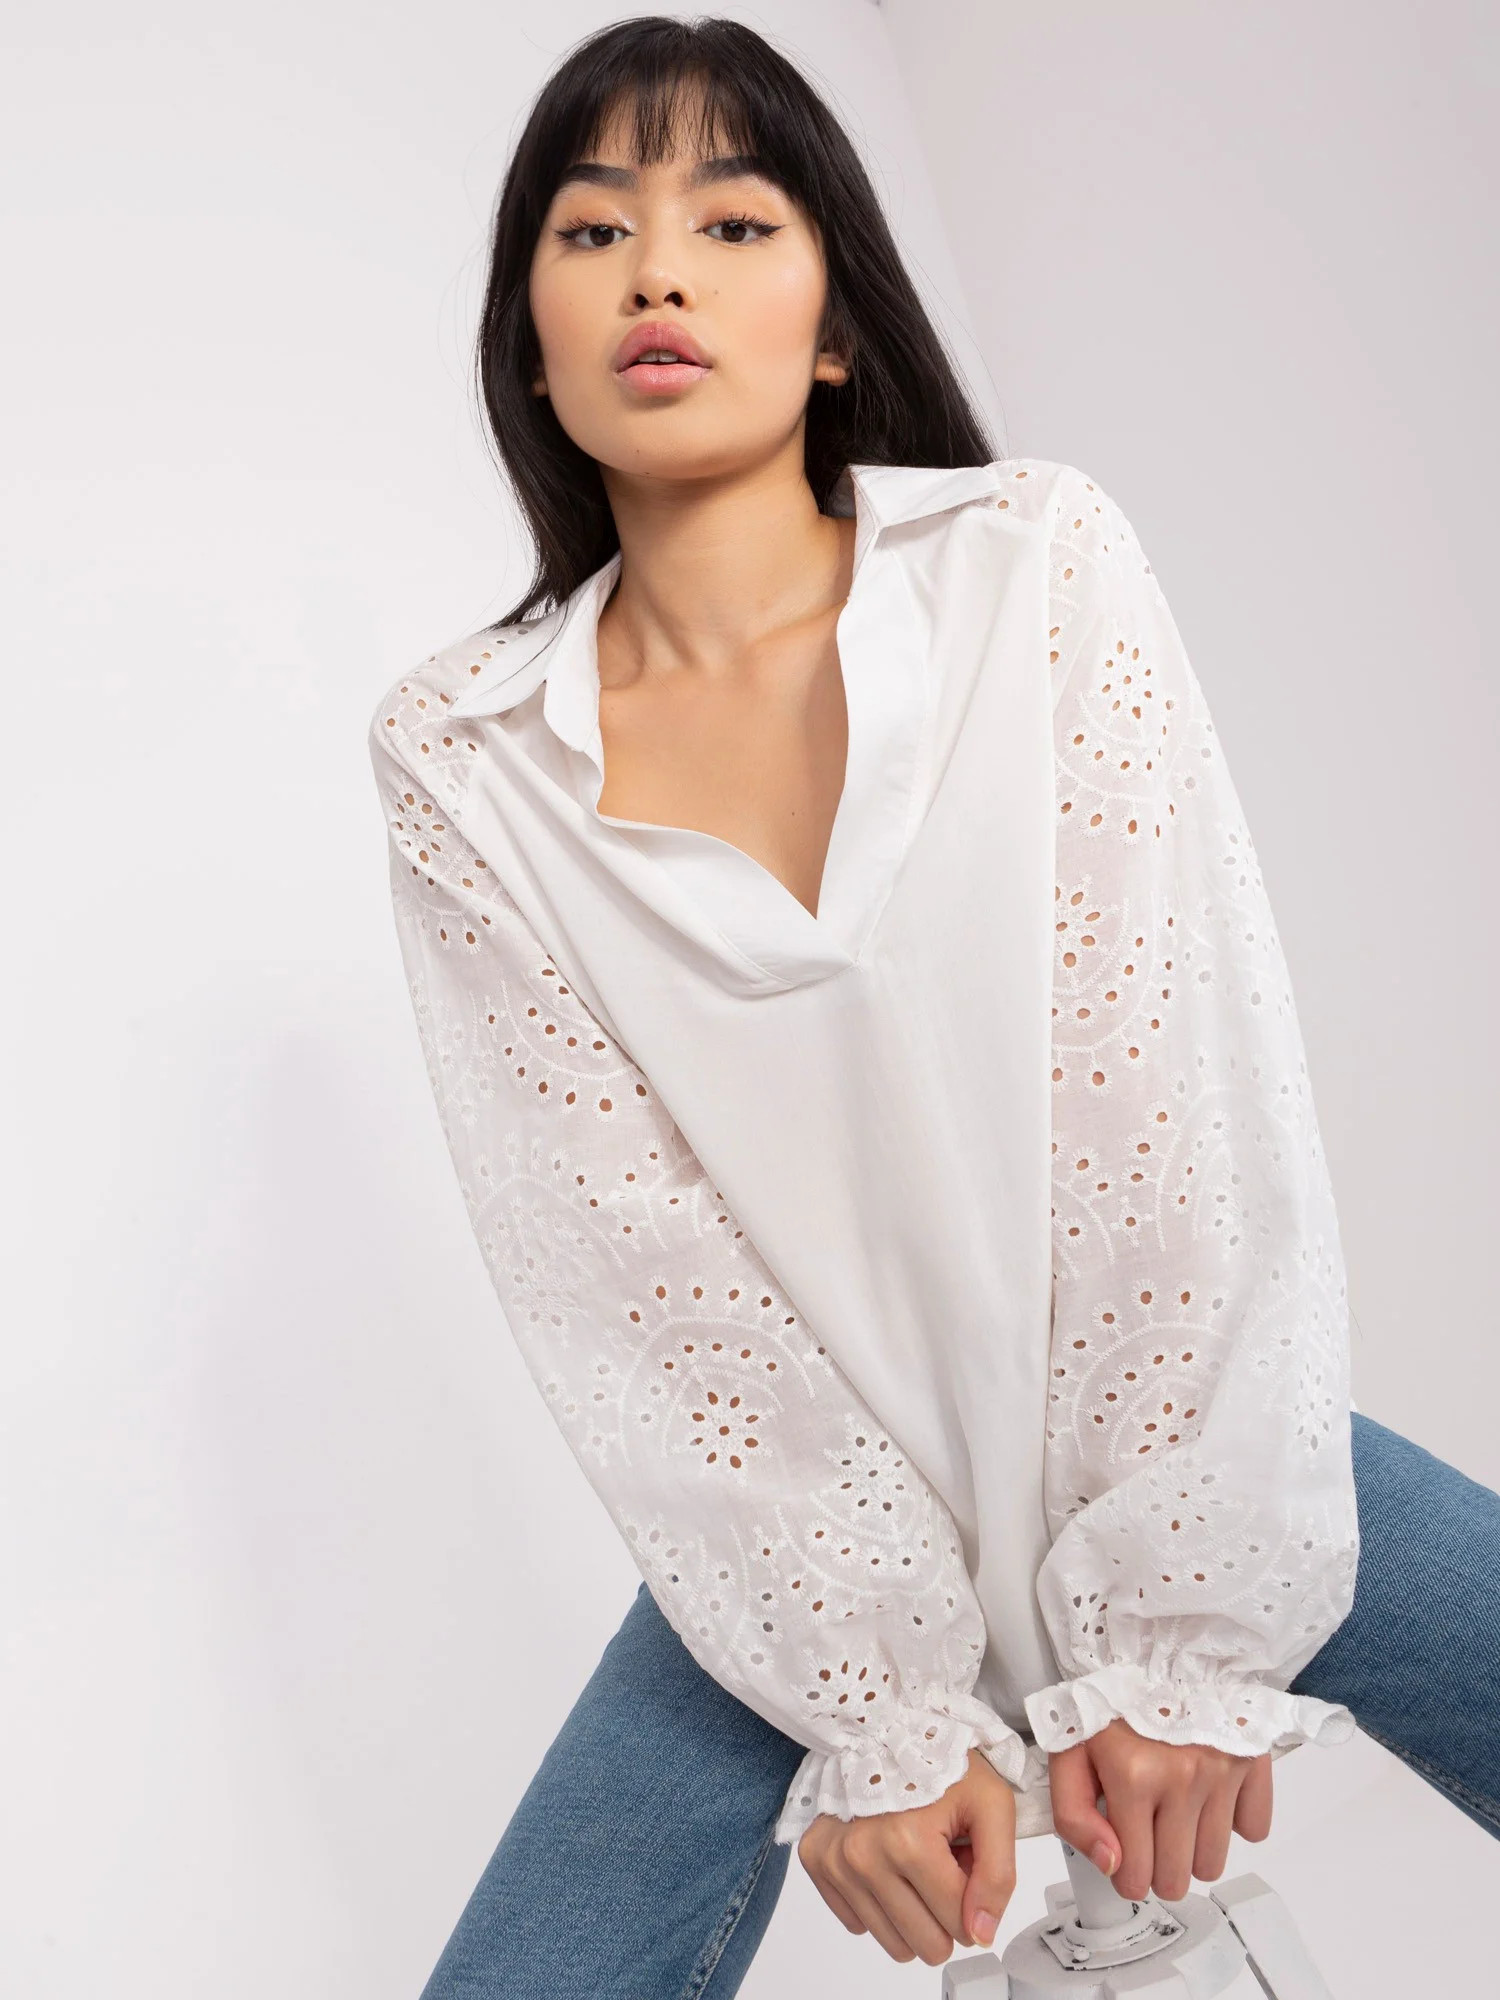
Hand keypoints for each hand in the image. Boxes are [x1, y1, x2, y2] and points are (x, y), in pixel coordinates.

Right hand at [796, 1746, 1015, 1963]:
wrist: (886, 1724)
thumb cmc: (942, 1763)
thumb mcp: (993, 1805)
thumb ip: (998, 1875)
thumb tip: (980, 1935)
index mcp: (909, 1842)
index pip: (961, 1925)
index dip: (975, 1898)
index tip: (965, 1858)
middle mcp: (863, 1857)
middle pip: (928, 1945)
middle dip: (945, 1912)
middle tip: (942, 1860)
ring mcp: (835, 1862)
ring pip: (894, 1945)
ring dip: (913, 1912)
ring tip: (915, 1859)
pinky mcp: (816, 1861)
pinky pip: (858, 1924)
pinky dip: (879, 1903)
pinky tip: (886, 1862)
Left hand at [1048, 1717, 1272, 1903]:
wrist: (1154, 1649)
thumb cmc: (1109, 1705)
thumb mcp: (1068, 1752)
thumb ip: (1075, 1816)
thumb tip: (1112, 1864)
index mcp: (1133, 1777)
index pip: (1135, 1878)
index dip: (1125, 1871)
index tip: (1123, 1848)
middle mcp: (1183, 1779)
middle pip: (1178, 1880)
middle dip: (1158, 1866)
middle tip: (1148, 1830)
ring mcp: (1222, 1771)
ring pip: (1213, 1864)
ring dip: (1193, 1848)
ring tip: (1175, 1810)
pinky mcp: (1253, 1761)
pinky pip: (1254, 1829)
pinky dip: (1232, 1820)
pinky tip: (1208, 1792)